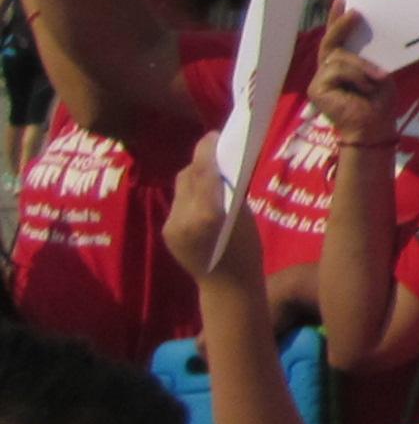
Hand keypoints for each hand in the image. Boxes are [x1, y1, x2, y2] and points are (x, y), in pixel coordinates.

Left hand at [163, 136, 259, 287]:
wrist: (227, 288)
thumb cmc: (247, 252)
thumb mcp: (245, 217)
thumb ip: (229, 190)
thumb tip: (222, 164)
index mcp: (208, 213)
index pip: (203, 170)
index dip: (207, 149)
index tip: (215, 135)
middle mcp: (184, 217)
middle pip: (188, 175)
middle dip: (201, 162)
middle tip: (217, 152)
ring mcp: (172, 225)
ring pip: (181, 188)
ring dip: (195, 178)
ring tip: (212, 177)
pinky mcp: (167, 232)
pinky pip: (179, 203)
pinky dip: (191, 195)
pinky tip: (204, 199)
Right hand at [308, 1, 398, 147]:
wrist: (375, 126)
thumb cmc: (379, 102)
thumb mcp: (377, 73)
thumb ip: (366, 57)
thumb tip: (366, 34)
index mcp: (343, 66)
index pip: (336, 40)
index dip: (336, 21)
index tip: (341, 0)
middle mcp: (327, 70)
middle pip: (331, 43)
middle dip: (341, 25)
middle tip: (356, 12)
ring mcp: (320, 79)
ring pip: (339, 57)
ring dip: (362, 67)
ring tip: (378, 80)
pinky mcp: (316, 89)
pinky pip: (336, 70)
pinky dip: (356, 76)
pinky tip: (365, 89)